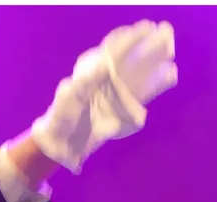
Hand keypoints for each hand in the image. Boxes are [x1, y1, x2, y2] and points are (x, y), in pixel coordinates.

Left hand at [31, 20, 176, 172]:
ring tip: (170, 52)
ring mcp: (114, 94)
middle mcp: (105, 80)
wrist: (63, 142)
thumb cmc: (62, 116)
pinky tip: (169, 75)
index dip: (128, 40)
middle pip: (129, 59)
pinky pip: (142, 94)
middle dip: (145, 46)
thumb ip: (85, 82)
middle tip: (164, 32)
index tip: (145, 28)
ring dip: (153, 63)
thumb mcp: (68, 97)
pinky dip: (155, 85)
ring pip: (138, 75)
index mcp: (91, 73)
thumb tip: (104, 65)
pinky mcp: (122, 109)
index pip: (112, 51)